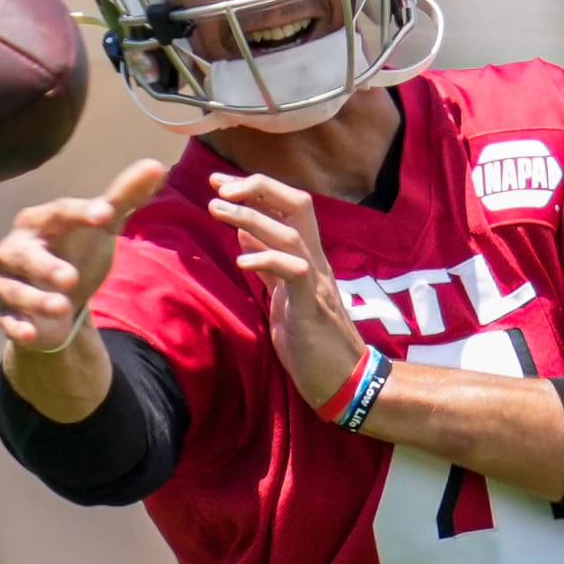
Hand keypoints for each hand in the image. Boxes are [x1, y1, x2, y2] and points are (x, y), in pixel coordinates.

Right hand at [0, 159, 166, 351]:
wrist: (60, 296)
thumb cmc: (78, 249)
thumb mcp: (103, 225)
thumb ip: (125, 196)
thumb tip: (156, 166)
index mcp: (41, 221)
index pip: (60, 212)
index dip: (81, 211)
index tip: (106, 213)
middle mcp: (17, 249)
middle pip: (25, 254)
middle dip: (45, 266)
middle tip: (70, 278)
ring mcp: (10, 282)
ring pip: (14, 290)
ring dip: (36, 299)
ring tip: (61, 307)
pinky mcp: (9, 313)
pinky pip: (8, 320)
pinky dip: (18, 327)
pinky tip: (31, 333)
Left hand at [207, 171, 364, 407]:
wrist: (346, 382)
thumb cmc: (313, 343)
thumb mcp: (284, 298)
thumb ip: (270, 267)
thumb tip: (244, 236)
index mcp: (309, 259)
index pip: (289, 207)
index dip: (257, 189)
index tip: (221, 181)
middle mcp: (316, 262)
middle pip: (298, 204)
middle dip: (259, 187)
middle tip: (219, 185)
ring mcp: (317, 283)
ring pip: (291, 233)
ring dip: (251, 217)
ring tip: (217, 209)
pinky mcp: (312, 307)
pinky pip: (294, 272)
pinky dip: (267, 259)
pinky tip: (242, 260)